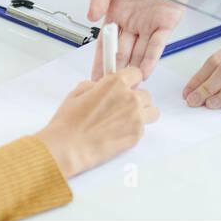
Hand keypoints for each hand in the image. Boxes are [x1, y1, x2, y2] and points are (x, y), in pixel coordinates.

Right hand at [36, 67, 158, 178]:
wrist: (69, 147)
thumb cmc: (70, 122)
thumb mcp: (78, 92)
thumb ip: (96, 85)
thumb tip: (101, 87)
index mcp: (115, 83)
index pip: (136, 73)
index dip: (130, 79)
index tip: (126, 85)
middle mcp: (129, 98)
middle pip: (146, 94)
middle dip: (135, 98)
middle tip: (122, 105)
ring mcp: (136, 118)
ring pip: (151, 112)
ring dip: (142, 113)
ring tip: (125, 119)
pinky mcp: (136, 135)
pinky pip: (143, 128)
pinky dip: (134, 129)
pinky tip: (118, 132)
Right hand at [87, 0, 199, 80]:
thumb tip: (90, 16)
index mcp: (116, 10)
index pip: (106, 40)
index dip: (100, 58)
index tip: (93, 76)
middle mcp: (132, 21)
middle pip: (121, 50)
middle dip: (115, 70)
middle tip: (108, 90)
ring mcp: (149, 23)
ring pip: (139, 51)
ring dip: (133, 68)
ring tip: (126, 87)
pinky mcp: (167, 21)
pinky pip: (158, 43)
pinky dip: (152, 57)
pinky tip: (145, 71)